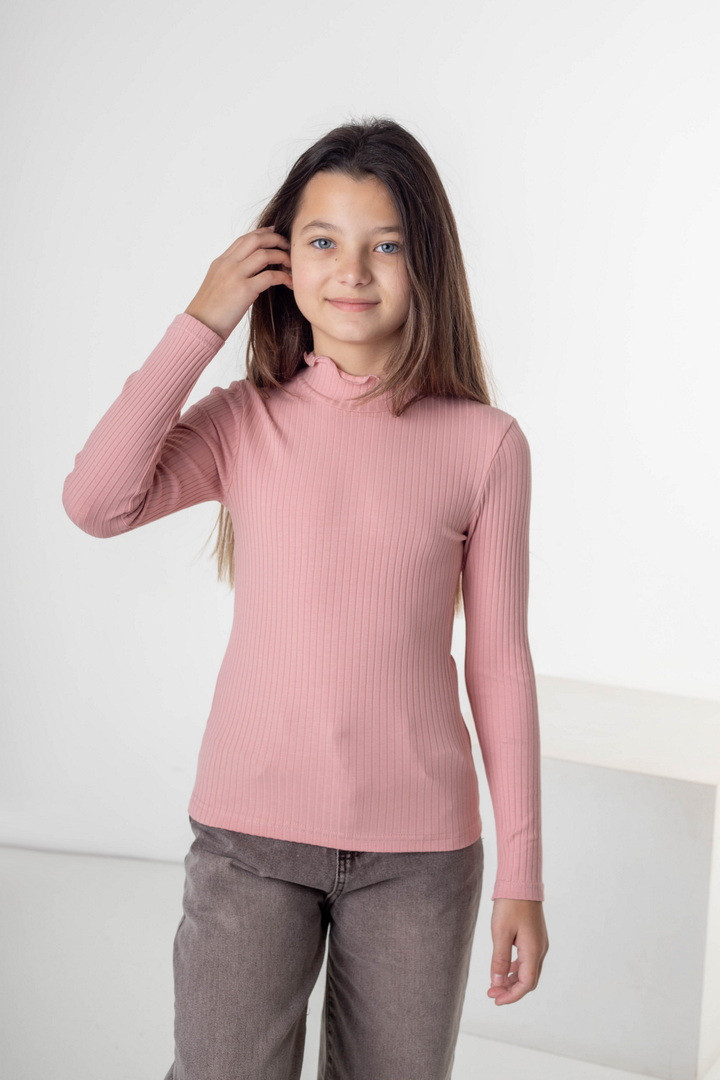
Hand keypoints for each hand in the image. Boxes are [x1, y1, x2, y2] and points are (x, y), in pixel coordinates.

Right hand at [184, 226, 292, 340]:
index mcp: (221, 262)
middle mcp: (228, 264)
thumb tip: (248, 273)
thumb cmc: (209, 311)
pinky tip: (289, 281)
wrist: (200, 325)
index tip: (274, 233)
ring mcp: (235, 276)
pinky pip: (270, 276)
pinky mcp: (244, 290)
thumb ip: (230, 274)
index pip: (244, 239)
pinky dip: (283, 277)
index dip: (262, 233)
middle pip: (255, 240)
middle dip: (275, 239)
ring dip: (282, 257)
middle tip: (287, 246)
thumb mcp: (216, 284)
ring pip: (264, 254)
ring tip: (290, 264)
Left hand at [488, 898, 547, 1004]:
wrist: (521, 881)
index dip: (512, 996)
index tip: (496, 999)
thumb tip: (497, 982)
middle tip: (492, 993)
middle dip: (510, 990)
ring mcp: (538, 943)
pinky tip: (503, 968)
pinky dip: (515, 968)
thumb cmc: (510, 904)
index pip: (526, 983)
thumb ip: (499, 959)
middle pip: (528, 980)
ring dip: (512, 980)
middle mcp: (539, 949)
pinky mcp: (534, 937)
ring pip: (527, 970)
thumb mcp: (501, 932)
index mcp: (533, 950)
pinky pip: (526, 960)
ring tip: (494, 983)